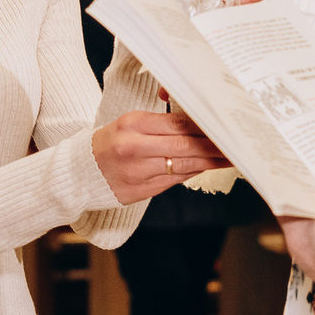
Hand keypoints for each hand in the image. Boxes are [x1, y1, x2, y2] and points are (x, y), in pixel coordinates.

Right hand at [92, 111, 231, 204]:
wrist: (78, 173)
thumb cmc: (108, 144)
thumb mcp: (129, 124)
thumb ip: (160, 124)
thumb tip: (196, 124)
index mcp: (132, 125)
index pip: (178, 122)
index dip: (204, 124)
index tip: (224, 124)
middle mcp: (135, 148)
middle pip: (185, 145)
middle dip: (214, 145)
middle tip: (236, 142)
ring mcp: (138, 172)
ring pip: (184, 165)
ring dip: (210, 161)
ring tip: (231, 156)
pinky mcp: (141, 191)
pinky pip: (175, 180)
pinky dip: (194, 172)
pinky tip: (208, 167)